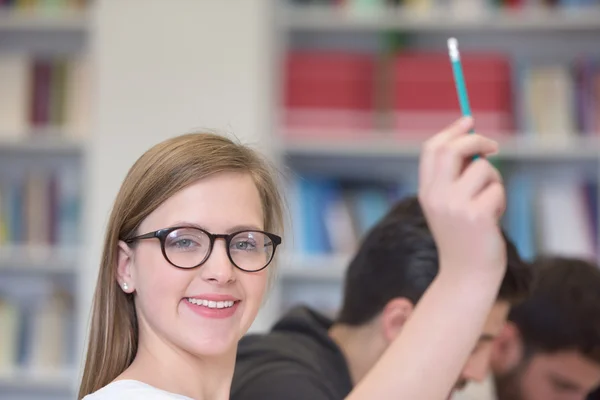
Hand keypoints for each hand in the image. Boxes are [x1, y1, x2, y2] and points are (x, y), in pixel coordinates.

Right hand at [418, 117, 506, 278]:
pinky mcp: (476, 215)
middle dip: (477, 140)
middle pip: (453, 149)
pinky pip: (497, 189)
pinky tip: (493, 220)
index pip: (432, 149)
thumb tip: (475, 144)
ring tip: (490, 203)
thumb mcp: (448, 206)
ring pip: (482, 168)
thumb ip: (454, 178)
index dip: (451, 131)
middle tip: (493, 146)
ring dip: (494, 181)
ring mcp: (454, 206)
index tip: (469, 120)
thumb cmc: (463, 238)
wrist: (466, 275)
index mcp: (426, 191)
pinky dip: (500, 200)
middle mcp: (436, 196)